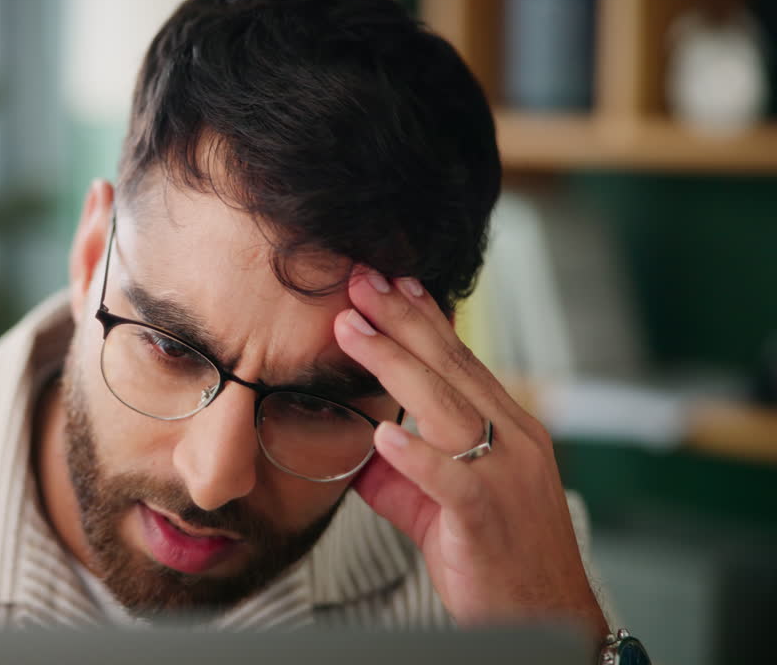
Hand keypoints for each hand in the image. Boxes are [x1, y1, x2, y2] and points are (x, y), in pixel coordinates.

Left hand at [333, 269, 607, 640]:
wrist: (545, 617)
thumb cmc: (498, 557)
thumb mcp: (443, 505)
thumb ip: (403, 475)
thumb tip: (361, 451)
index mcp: (509, 430)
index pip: (462, 361)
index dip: (426, 319)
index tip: (394, 281)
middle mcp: (513, 442)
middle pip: (451, 368)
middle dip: (402, 320)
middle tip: (361, 281)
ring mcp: (504, 477)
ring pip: (446, 408)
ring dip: (395, 364)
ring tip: (353, 330)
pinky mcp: (486, 518)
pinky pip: (451, 480)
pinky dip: (417, 455)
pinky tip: (383, 431)